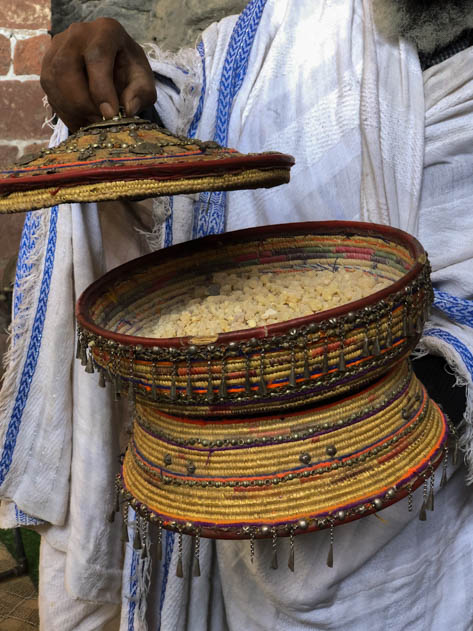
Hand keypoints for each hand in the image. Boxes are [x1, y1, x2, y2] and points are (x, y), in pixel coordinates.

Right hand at [40, 18, 156, 130]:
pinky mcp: (47, 66)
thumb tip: (128, 109)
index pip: (97, 55)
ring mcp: (57, 48)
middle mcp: (77, 34)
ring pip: (53, 81)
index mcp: (106, 31)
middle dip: (82, 103)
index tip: (110, 114)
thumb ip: (141, 94)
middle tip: (99, 124)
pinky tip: (81, 121)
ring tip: (92, 125)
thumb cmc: (130, 72)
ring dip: (72, 110)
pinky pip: (49, 92)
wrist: (114, 66)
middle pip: (66, 67)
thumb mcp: (143, 81)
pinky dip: (65, 112)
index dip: (101, 88)